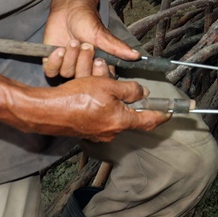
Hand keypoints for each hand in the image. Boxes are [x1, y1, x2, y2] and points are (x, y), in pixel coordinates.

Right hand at [19, 57, 169, 141]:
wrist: (46, 111)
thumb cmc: (76, 98)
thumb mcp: (107, 86)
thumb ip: (129, 89)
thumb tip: (143, 92)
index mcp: (121, 121)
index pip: (149, 120)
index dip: (162, 115)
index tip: (171, 111)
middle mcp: (111, 131)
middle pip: (129, 115)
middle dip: (129, 99)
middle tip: (125, 85)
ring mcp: (98, 133)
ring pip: (113, 113)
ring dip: (112, 99)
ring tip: (102, 83)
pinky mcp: (86, 131)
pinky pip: (100, 116)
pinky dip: (100, 104)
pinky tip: (91, 92)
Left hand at [42, 0, 139, 78]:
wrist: (67, 11)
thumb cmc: (87, 21)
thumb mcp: (102, 35)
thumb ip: (117, 48)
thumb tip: (136, 56)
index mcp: (99, 66)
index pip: (101, 80)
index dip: (98, 73)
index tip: (98, 59)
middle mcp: (84, 69)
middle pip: (83, 79)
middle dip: (83, 61)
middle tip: (86, 45)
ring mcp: (68, 68)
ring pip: (67, 74)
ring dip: (70, 56)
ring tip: (73, 41)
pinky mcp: (52, 64)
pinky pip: (51, 72)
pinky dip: (55, 60)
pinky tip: (58, 49)